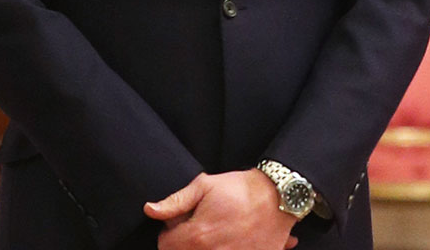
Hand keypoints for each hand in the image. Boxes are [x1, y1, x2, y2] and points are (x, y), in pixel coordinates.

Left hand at [144, 169, 298, 249]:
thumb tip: (150, 210)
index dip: (171, 231)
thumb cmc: (242, 189)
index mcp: (196, 236)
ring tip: (216, 235)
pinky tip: (232, 241)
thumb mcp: (205, 186)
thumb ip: (176, 201)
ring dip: (205, 248)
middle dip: (186, 243)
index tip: (183, 222)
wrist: (279, 196)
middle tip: (201, 228)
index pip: (166, 245)